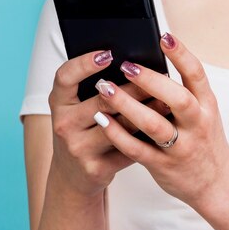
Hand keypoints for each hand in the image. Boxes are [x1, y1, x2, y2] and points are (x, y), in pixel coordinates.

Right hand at [47, 49, 170, 196]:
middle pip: (103, 101)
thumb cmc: (84, 130)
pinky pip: (128, 148)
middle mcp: (64, 124)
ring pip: (120, 125)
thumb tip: (136, 65)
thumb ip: (99, 89)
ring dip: (148, 111)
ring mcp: (78, 148)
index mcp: (59, 102)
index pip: (65, 77)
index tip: (108, 53)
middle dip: (136, 88)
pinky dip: (148, 137)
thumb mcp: (80, 108)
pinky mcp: (96, 168)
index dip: (85, 63)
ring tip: (169, 100)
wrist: (73, 176)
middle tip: (161, 74)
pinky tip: (165, 126)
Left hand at [93, 32, 228, 206]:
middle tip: (126, 66)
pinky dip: (118, 134)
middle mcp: (197, 124)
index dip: (181, 54)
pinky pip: (137, 150)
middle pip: (176, 98)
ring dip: (127, 105)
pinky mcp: (163, 165)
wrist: (216, 183)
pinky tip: (103, 120)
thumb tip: (152, 63)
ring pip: (153, 124)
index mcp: (207, 104)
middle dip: (150, 80)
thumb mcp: (205, 112)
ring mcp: (181, 146)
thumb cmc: (204, 139)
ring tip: (104, 89)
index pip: (197, 74)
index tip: (163, 36)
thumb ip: (184, 91)